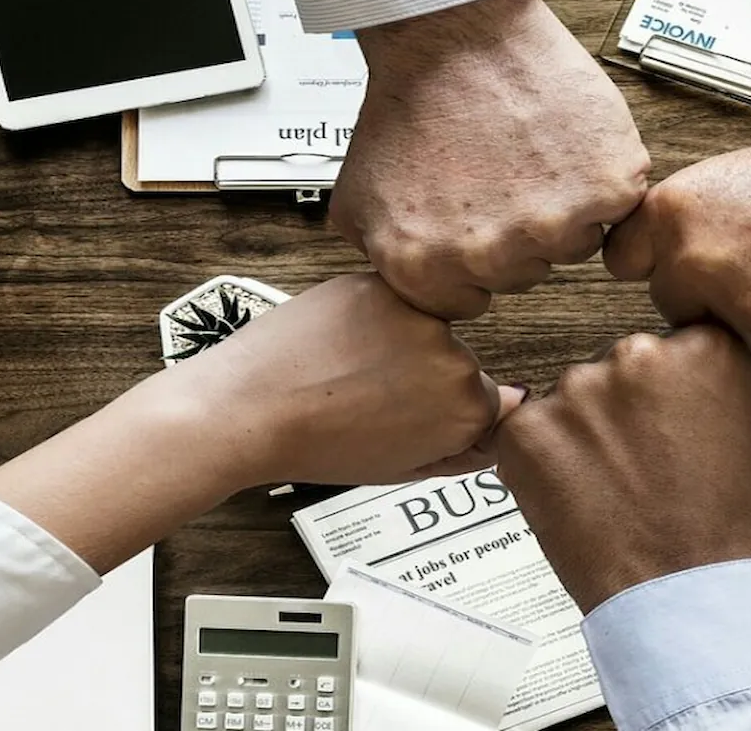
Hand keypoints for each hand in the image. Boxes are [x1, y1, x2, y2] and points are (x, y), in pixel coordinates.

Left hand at [143, 274, 522, 486]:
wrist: (249, 410)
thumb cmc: (314, 445)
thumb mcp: (400, 466)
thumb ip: (462, 446)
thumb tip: (502, 419)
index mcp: (466, 408)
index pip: (485, 404)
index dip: (442, 415)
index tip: (411, 420)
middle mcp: (454, 356)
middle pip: (457, 363)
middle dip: (423, 376)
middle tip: (370, 399)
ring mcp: (417, 315)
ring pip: (426, 328)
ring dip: (399, 342)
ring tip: (349, 370)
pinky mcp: (381, 283)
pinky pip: (393, 300)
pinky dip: (371, 316)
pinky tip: (338, 344)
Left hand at [337, 0, 651, 319]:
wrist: (454, 33)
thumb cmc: (410, 101)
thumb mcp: (358, 196)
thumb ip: (385, 260)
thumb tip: (413, 291)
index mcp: (426, 270)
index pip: (469, 303)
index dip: (472, 259)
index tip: (472, 217)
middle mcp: (490, 256)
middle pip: (524, 274)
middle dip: (515, 231)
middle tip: (499, 172)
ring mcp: (553, 223)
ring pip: (573, 244)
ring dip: (562, 207)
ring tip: (530, 153)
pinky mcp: (606, 187)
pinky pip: (616, 205)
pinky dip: (600, 176)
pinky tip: (563, 142)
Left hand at [494, 326, 750, 612]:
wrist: (690, 599)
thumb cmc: (737, 530)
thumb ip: (734, 392)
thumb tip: (707, 386)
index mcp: (703, 348)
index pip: (678, 347)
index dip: (675, 392)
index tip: (675, 423)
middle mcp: (637, 355)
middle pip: (622, 368)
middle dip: (628, 409)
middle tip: (644, 466)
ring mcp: (576, 391)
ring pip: (575, 401)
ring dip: (586, 435)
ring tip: (614, 491)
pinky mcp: (528, 432)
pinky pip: (529, 434)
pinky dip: (544, 464)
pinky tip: (578, 499)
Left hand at [603, 115, 750, 372]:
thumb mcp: (734, 178)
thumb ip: (689, 222)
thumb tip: (660, 255)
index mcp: (675, 213)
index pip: (622, 262)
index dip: (654, 265)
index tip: (669, 269)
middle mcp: (697, 263)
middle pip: (673, 308)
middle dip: (708, 300)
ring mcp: (744, 310)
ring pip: (729, 340)